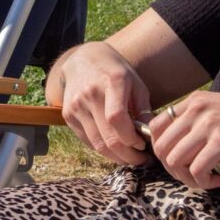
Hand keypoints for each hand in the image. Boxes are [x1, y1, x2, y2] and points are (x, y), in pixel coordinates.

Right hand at [54, 42, 151, 164]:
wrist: (83, 59)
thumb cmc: (115, 72)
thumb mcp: (135, 83)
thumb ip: (144, 109)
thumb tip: (151, 136)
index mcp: (111, 82)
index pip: (117, 119)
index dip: (131, 139)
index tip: (143, 146)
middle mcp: (90, 94)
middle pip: (107, 137)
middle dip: (128, 156)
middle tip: (141, 160)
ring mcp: (76, 106)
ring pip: (97, 145)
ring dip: (116, 157)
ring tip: (130, 157)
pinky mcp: (68, 116)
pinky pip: (87, 141)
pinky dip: (102, 149)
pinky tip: (114, 148)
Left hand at [145, 89, 219, 189]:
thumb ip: (198, 121)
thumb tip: (179, 145)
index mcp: (193, 101)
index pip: (155, 127)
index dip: (161, 150)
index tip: (179, 162)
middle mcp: (196, 110)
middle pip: (161, 147)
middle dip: (171, 169)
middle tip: (191, 176)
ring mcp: (208, 125)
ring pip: (174, 160)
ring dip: (187, 179)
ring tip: (206, 180)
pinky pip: (196, 170)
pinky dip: (203, 182)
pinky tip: (217, 181)